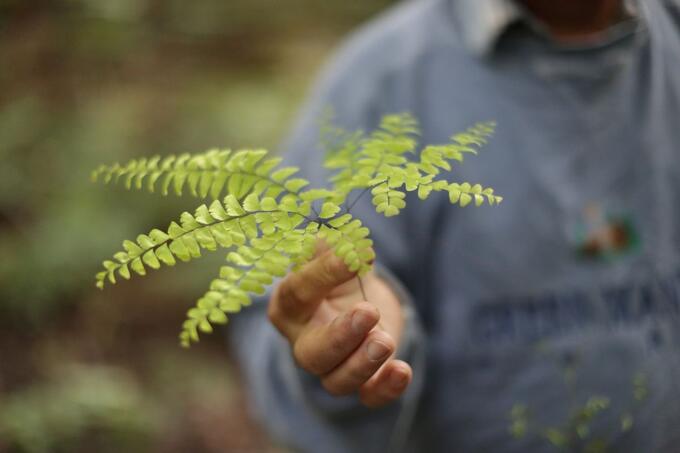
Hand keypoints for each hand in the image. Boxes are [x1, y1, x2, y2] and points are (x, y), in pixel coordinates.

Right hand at [267, 247, 412, 407]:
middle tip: (368, 313)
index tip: (353, 258)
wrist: (361, 298)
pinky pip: (368, 396)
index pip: (299, 293)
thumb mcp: (333, 251)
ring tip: (385, 340)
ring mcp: (332, 366)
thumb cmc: (338, 273)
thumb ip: (335, 245)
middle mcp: (304, 341)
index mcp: (290, 305)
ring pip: (337, 381)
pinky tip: (402, 370)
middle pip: (312, 353)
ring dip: (362, 364)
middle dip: (341, 336)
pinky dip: (385, 389)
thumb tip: (350, 243)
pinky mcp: (362, 381)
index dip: (324, 275)